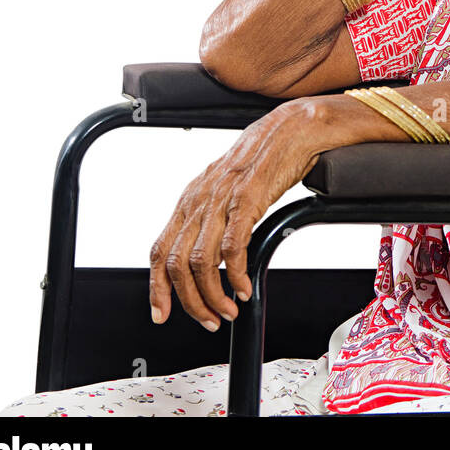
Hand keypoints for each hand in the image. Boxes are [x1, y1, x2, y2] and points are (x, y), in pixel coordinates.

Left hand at [148, 99, 327, 330]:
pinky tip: (244, 287)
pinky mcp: (247, 198)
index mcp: (191, 199)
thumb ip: (214, 219)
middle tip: (209, 319)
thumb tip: (212, 257)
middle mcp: (199, 200)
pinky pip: (233, 247)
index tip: (161, 313)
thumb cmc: (265, 159)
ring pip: (201, 261)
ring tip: (228, 310)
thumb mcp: (229, 190)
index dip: (156, 287)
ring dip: (212, 295)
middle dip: (189, 301)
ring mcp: (221, 199)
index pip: (160, 250)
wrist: (293, 129)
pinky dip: (236, 275)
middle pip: (177, 264)